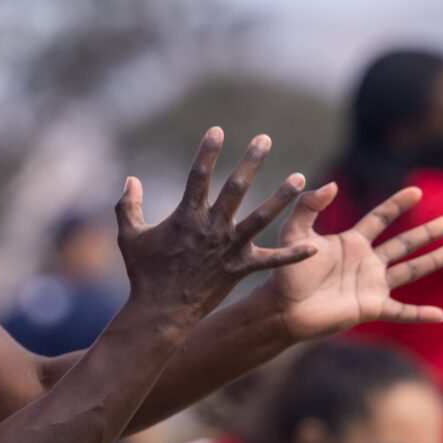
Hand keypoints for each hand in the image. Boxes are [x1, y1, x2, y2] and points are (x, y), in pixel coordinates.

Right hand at [115, 128, 312, 325]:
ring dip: (281, 197)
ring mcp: (228, 249)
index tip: (218, 129)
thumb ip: (128, 206)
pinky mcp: (240, 269)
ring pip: (261, 218)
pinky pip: (270, 261)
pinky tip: (314, 248)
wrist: (160, 312)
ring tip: (300, 178)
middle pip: (235, 188)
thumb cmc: (143, 274)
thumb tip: (131, 180)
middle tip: (265, 139)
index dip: (207, 151)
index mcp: (186, 217)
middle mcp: (211, 228)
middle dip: (251, 161)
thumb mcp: (129, 236)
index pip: (198, 176)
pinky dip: (291, 256)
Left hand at [251, 183, 442, 341]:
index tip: (417, 191)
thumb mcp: (294, 235)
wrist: (283, 309)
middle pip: (404, 244)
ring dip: (433, 262)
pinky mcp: (371, 308)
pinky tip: (440, 315)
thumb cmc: (287, 274)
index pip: (380, 218)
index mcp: (352, 242)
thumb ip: (308, 207)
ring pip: (410, 271)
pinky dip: (420, 314)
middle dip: (428, 233)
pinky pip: (401, 311)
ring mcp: (371, 285)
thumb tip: (331, 185)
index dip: (397, 205)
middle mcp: (367, 262)